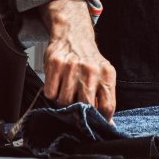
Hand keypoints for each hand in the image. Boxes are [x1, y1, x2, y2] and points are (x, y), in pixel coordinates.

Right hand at [39, 0, 116, 120]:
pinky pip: (50, 93)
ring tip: (67, 89)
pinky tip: (58, 83)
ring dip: (64, 100)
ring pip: (65, 101)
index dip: (100, 118)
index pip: (107, 106)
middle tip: (77, 103)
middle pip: (85, 106)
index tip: (95, 121)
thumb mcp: (103, 74)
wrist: (73, 34)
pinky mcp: (55, 65)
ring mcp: (72, 67)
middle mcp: (91, 70)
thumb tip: (108, 124)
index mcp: (106, 74)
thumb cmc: (88, 58)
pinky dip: (52, 93)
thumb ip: (106, 98)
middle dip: (80, 111)